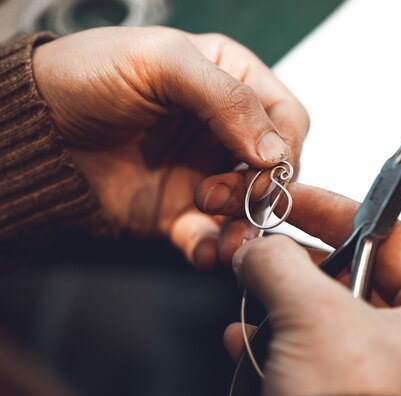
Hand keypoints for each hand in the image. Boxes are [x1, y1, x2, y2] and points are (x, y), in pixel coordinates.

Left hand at [33, 26, 308, 267]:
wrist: (34, 128)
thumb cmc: (88, 75)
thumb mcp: (162, 63)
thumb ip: (227, 99)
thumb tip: (275, 151)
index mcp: (231, 82)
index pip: (287, 118)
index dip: (285, 146)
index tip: (266, 166)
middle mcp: (224, 130)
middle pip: (275, 170)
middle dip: (259, 190)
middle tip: (219, 192)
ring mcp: (205, 172)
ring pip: (251, 209)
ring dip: (243, 227)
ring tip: (218, 230)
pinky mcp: (181, 210)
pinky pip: (211, 236)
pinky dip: (212, 248)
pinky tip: (201, 248)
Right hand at [221, 184, 400, 395]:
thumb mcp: (310, 317)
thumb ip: (280, 262)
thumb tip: (259, 245)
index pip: (391, 237)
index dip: (336, 211)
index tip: (297, 201)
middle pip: (354, 279)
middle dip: (298, 268)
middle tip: (264, 249)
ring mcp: (393, 379)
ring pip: (328, 318)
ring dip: (282, 309)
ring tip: (251, 303)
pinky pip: (316, 355)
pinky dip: (279, 346)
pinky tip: (247, 344)